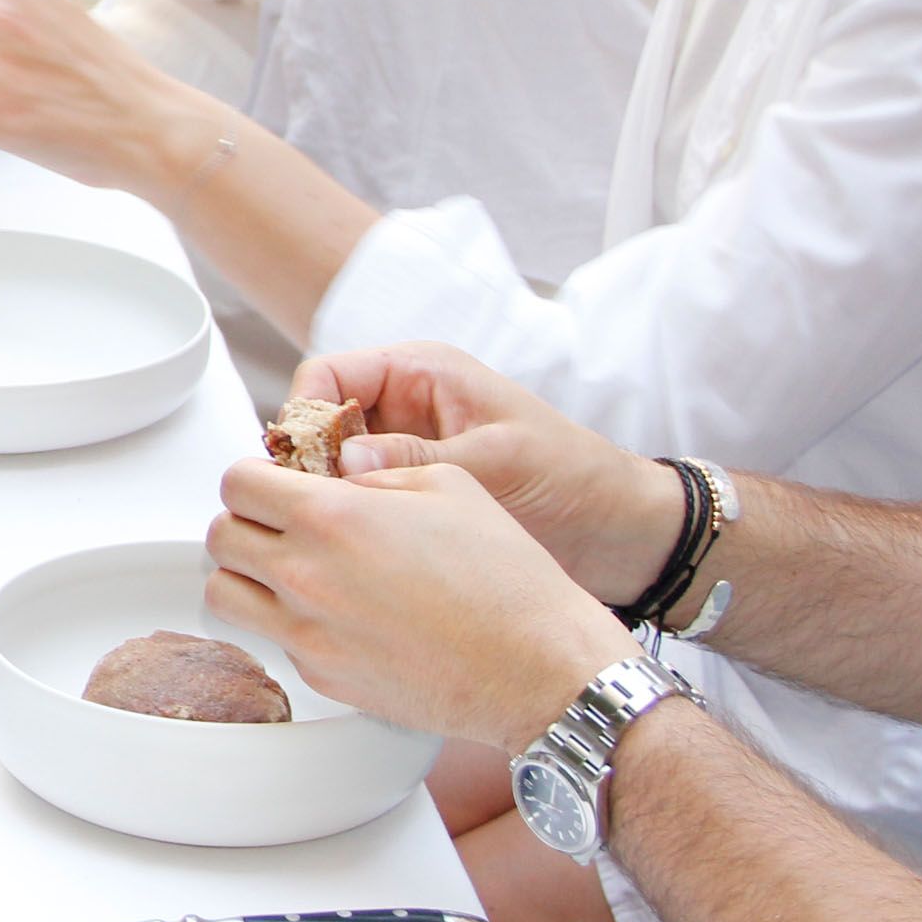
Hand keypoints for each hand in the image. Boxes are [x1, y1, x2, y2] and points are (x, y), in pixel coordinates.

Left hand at [205, 459, 647, 753]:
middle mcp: (305, 576)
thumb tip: (333, 472)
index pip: (238, 482)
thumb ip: (373, 471)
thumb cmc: (506, 578)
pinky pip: (272, 639)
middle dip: (245, 520)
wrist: (534, 667)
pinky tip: (329, 611)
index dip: (254, 475)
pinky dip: (285, 620)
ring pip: (224, 595)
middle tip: (278, 521)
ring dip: (245, 574)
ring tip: (287, 567)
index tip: (273, 481)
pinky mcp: (320, 676)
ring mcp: (307, 633)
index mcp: (331, 516)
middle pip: (221, 537)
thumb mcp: (448, 484)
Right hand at [297, 342, 683, 603]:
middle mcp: (401, 408)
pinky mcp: (406, 496)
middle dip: (304, 461)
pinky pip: (354, 500)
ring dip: (322, 496)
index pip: (328, 376)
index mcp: (421, 373)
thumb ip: (418, 456)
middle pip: (318, 422)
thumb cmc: (572, 477)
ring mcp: (400, 454)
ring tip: (323, 534)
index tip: (301, 467)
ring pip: (328, 466)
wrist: (619, 532)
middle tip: (303, 508)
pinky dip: (342, 520)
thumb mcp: (497, 459)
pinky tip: (345, 548)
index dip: (305, 415)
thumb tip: (342, 460)